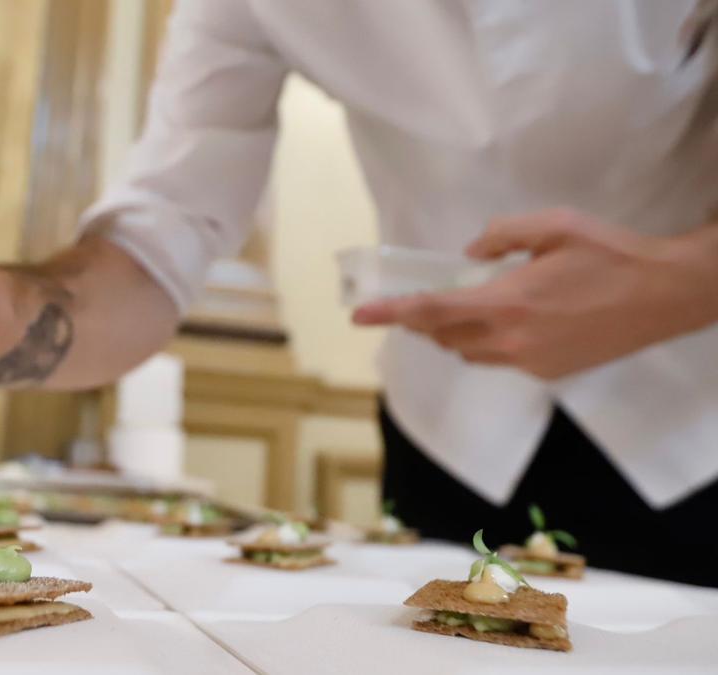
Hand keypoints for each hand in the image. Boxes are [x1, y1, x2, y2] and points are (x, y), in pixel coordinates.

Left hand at [352, 209, 717, 378]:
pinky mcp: (548, 373)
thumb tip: (469, 253)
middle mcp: (511, 340)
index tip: (358, 315)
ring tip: (466, 306)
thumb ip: (502, 235)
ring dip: (455, 333)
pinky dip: (488, 343)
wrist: (665, 295)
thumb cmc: (611, 254)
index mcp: (507, 301)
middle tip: (419, 301)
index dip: (391, 313)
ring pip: (469, 353)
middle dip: (424, 321)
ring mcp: (530, 361)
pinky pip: (499, 361)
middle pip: (444, 337)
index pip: (431, 311)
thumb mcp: (554, 226)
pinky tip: (512, 321)